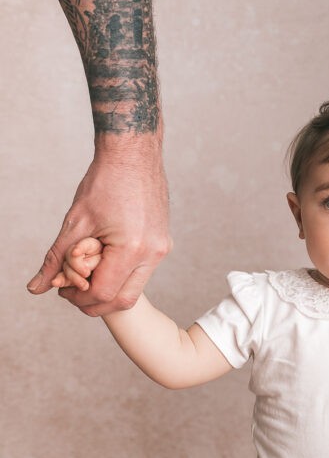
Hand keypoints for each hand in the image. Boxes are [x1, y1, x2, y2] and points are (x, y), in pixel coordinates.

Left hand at [27, 143, 170, 315]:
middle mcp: (152, 253)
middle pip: (123, 300)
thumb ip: (56, 259)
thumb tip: (36, 287)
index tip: (63, 290)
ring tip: (86, 275)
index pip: (103, 293)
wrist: (133, 154)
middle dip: (95, 303)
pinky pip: (141, 273)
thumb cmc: (105, 182)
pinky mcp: (163, 244)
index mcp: (132, 248)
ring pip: (133, 289)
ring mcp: (161, 250)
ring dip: (108, 290)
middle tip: (73, 292)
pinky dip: (120, 276)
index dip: (79, 298)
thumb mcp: (75, 221)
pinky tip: (103, 261)